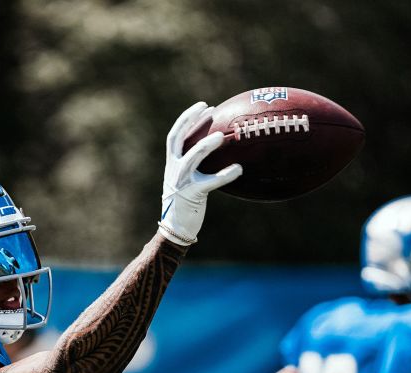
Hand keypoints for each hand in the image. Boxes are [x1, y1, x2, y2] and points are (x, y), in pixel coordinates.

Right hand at [157, 102, 243, 245]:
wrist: (174, 229)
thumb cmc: (185, 204)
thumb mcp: (186, 182)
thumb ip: (196, 167)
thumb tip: (218, 155)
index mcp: (171, 164)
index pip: (175, 135)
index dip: (187, 119)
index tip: (203, 106)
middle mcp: (173, 169)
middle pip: (177, 138)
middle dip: (191, 121)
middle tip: (209, 109)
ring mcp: (181, 181)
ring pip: (193, 157)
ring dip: (206, 145)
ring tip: (221, 136)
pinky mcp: (192, 195)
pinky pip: (211, 182)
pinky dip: (225, 175)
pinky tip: (239, 169)